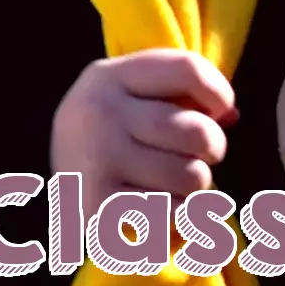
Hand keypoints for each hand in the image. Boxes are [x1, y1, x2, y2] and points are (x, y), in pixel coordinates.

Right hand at [50, 48, 236, 214]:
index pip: (187, 69)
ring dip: (194, 186)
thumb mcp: (134, 98)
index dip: (218, 91)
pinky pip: (175, 214)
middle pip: (197, 131)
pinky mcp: (102, 206)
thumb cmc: (113, 133)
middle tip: (196, 154)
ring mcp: (98, 160)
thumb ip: (183, 96)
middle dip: (212, 148)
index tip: (216, 110)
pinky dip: (176, 216)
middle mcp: (100, 113)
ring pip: (192, 177)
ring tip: (170, 181)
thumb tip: (229, 114)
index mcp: (109, 77)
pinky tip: (155, 206)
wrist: (55, 180)